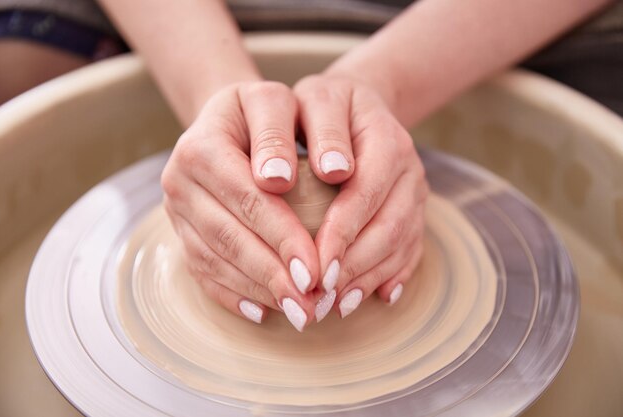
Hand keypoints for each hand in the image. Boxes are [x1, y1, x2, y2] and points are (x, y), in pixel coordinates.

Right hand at [161, 81, 320, 330]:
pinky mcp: (181, 233)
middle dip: (272, 274)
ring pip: (215, 260)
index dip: (282, 236)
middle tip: (311, 304)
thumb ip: (275, 131)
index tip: (315, 268)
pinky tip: (263, 312)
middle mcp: (179, 183)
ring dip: (258, 291)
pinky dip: (233, 295)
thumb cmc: (260, 110)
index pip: (247, 199)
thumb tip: (277, 181)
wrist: (225, 120)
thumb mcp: (271, 100)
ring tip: (299, 312)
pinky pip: (203, 271)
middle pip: (228, 237)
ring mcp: (176, 213)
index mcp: (200, 147)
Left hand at [294, 75, 427, 319]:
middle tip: (320, 295)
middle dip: (354, 266)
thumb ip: (323, 128)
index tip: (314, 264)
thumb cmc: (326, 104)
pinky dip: (391, 276)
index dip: (342, 232)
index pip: (366, 193)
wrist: (359, 104)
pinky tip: (371, 298)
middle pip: (388, 227)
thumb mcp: (318, 99)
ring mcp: (416, 194)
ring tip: (336, 305)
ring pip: (400, 244)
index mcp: (387, 140)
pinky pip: (410, 249)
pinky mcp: (414, 211)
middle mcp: (409, 170)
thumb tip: (333, 172)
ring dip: (369, 278)